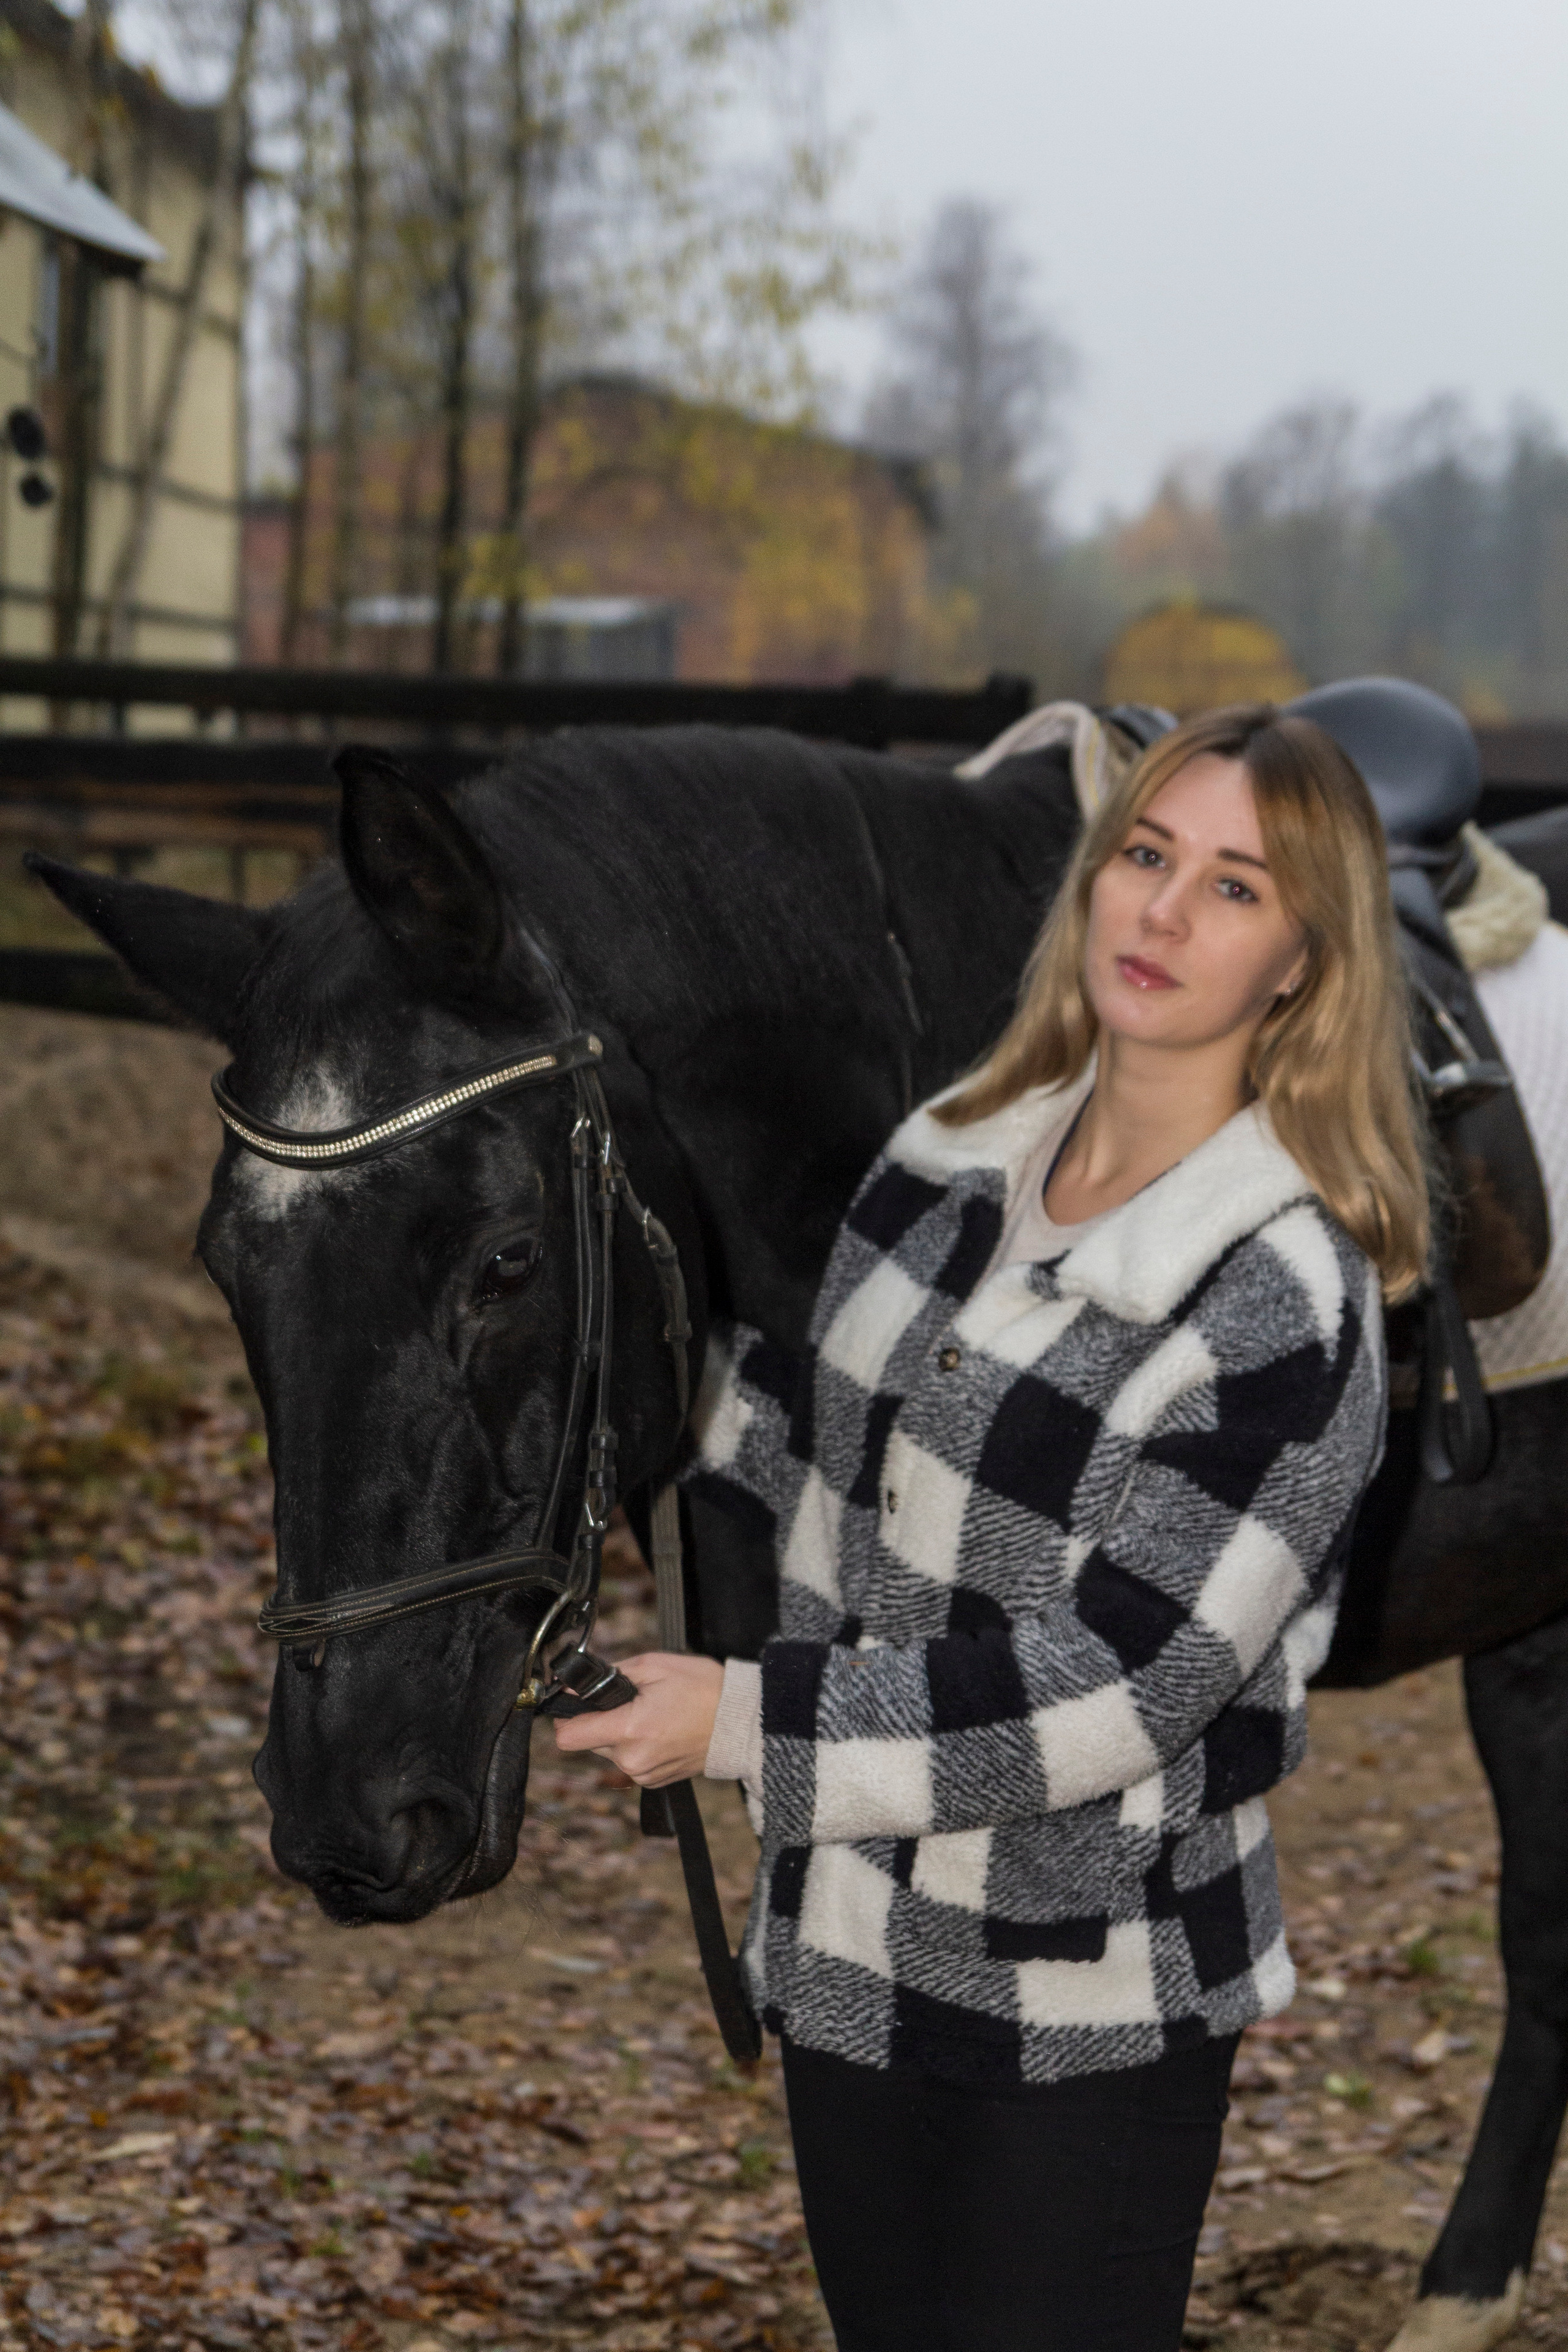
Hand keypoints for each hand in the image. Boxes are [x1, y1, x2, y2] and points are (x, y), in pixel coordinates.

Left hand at [551, 1652, 723, 1785]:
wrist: (743, 1724)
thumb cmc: (704, 1689)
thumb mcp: (654, 1666)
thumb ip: (609, 1675)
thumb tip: (575, 1686)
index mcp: (630, 1730)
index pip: (568, 1737)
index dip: (565, 1716)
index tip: (576, 1702)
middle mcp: (632, 1760)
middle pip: (589, 1741)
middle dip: (602, 1719)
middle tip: (631, 1700)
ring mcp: (644, 1774)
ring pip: (608, 1751)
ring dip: (619, 1732)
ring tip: (651, 1713)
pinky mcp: (654, 1782)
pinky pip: (629, 1761)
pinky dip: (636, 1745)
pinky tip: (660, 1729)